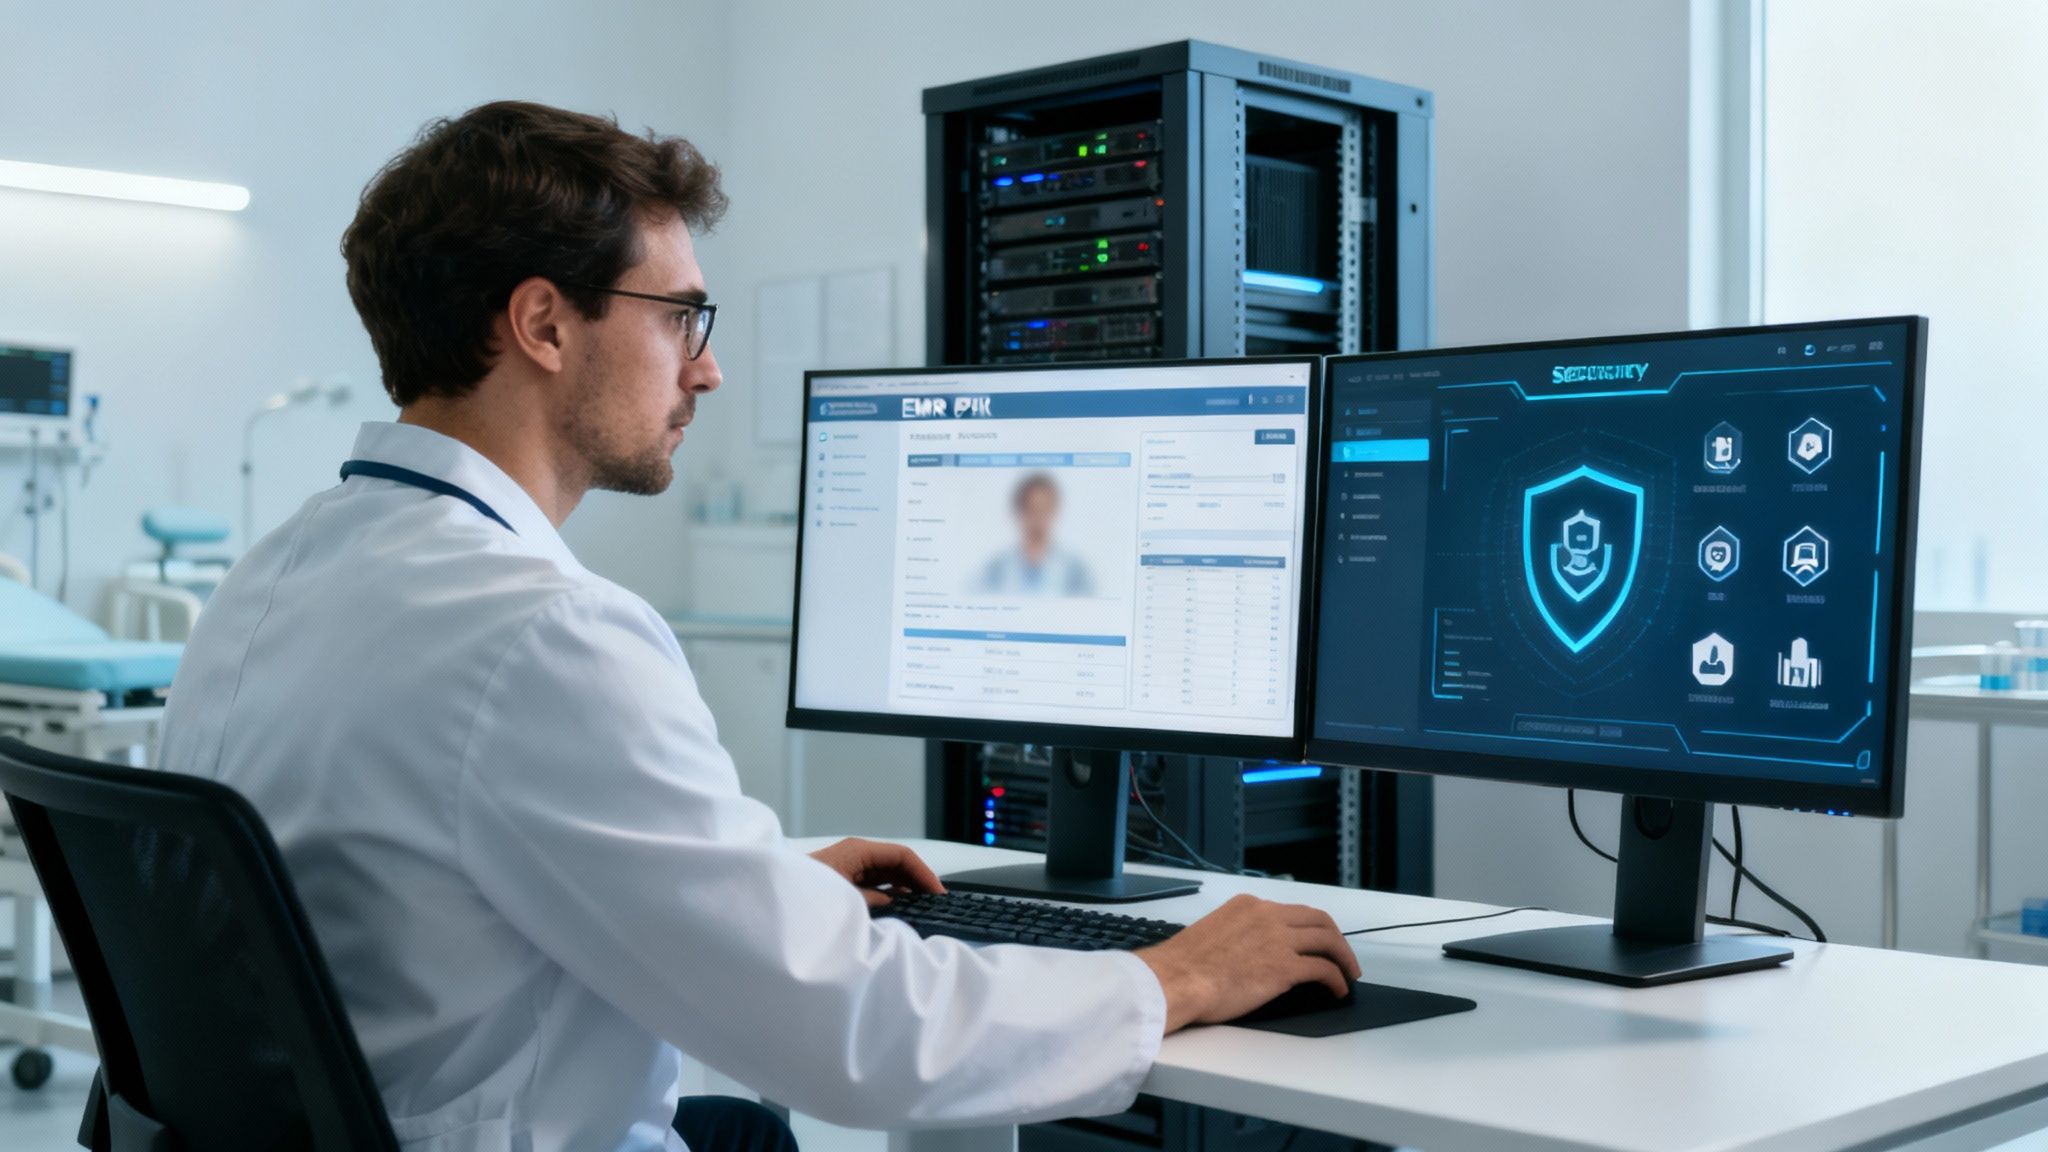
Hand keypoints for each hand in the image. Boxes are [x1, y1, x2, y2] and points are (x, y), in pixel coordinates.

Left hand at [809, 838, 946, 907]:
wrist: (769, 900)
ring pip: (886, 873)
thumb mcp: (847, 900)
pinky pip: (873, 882)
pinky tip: (897, 908)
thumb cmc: (802, 895)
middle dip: (917, 881)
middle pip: (896, 863)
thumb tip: (899, 903)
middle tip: (935, 903)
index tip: (938, 893)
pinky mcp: (842, 879)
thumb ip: (878, 901)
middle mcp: (855, 854)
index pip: (902, 855)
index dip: (924, 874)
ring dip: (904, 888)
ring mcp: (848, 865)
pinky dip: (888, 893)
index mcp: (858, 851)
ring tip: (921, 908)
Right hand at [1135, 894, 1359, 1032]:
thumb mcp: (1213, 933)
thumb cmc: (1183, 966)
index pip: (1291, 911)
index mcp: (1248, 905)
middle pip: (1318, 920)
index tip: (1315, 940)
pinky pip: (1323, 969)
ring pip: (1328, 940)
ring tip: (1348, 974)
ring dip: (1343, 958)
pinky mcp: (1284, 967)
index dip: (1310, 927)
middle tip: (1342, 955)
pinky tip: (1337, 989)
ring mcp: (1278, 940)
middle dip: (1335, 938)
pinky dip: (1336, 979)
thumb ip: (1238, 935)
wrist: (1175, 980)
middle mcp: (1267, 916)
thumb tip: (1250, 953)